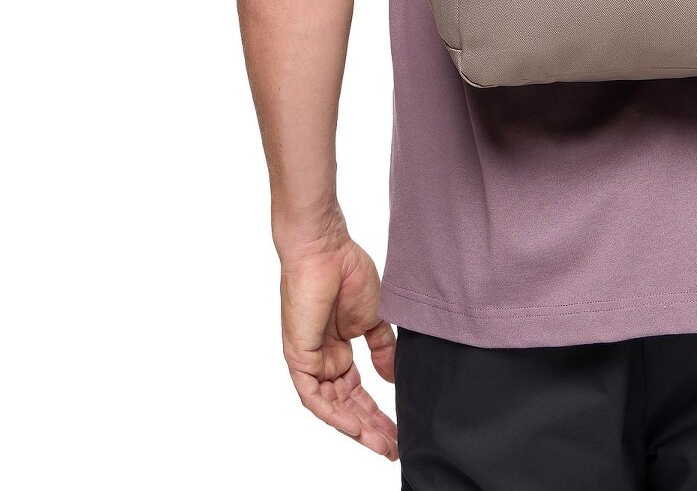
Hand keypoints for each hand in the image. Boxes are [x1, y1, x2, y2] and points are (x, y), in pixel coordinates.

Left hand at [279, 231, 398, 458]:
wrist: (326, 249)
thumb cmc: (347, 271)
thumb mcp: (374, 318)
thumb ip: (383, 350)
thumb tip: (393, 378)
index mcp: (338, 348)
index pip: (357, 391)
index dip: (377, 412)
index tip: (398, 429)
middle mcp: (323, 360)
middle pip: (347, 404)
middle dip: (371, 428)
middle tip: (393, 447)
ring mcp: (310, 361)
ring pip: (331, 407)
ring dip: (356, 428)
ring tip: (382, 444)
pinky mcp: (298, 358)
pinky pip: (314, 397)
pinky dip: (335, 414)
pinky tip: (355, 427)